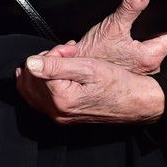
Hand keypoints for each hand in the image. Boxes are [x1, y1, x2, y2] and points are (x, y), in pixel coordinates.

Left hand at [16, 53, 164, 124]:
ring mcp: (60, 117)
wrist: (136, 102)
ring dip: (43, 71)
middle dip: (45, 60)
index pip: (37, 69)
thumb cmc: (117, 83)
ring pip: (31, 91)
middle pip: (30, 80)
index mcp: (61, 99)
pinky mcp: (64, 117)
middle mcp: (57, 112)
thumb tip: (30, 63)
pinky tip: (55, 73)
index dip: (52, 52)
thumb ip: (56, 65)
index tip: (69, 49)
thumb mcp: (88, 67)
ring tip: (63, 61)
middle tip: (66, 53)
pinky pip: (40, 100)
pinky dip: (43, 83)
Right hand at [49, 0, 166, 74]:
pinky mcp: (132, 73)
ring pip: (153, 49)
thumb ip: (131, 5)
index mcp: (152, 56)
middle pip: (165, 42)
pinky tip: (128, 40)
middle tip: (152, 15)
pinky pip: (142, 56)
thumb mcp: (113, 25)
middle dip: (159, 29)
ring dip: (147, 38)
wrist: (74, 73)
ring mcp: (142, 73)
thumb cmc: (94, 54)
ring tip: (138, 27)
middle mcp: (152, 69)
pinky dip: (137, 47)